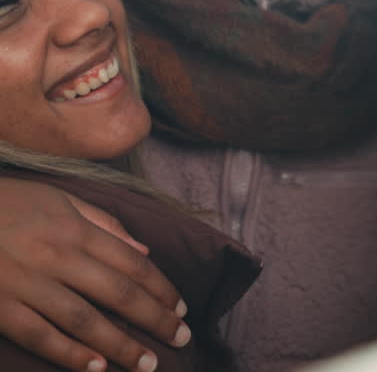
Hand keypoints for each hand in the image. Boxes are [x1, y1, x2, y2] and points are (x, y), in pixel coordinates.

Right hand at [0, 178, 188, 371]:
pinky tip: (96, 368)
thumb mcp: (57, 199)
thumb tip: (143, 251)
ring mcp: (26, 284)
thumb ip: (102, 223)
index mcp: (74, 229)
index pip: (132, 263)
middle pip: (118, 293)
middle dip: (154, 319)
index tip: (181, 308)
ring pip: (84, 320)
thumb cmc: (5, 203)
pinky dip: (69, 354)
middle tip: (181, 339)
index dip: (161, 288)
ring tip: (147, 363)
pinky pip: (39, 335)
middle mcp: (56, 257)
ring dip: (121, 345)